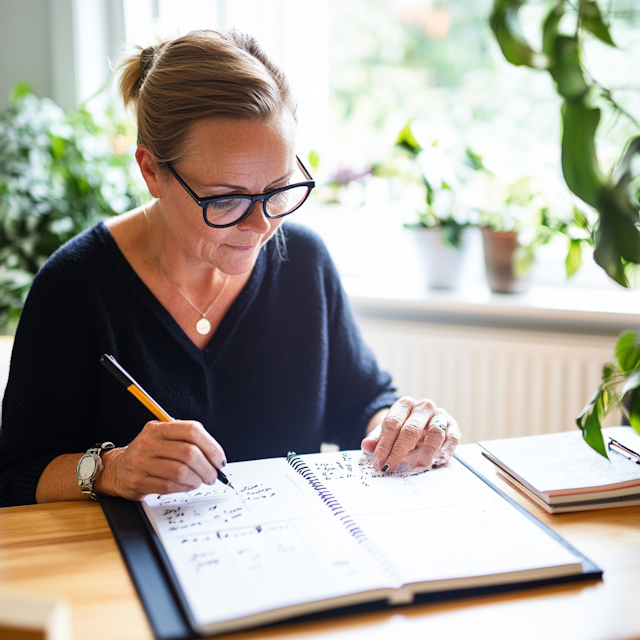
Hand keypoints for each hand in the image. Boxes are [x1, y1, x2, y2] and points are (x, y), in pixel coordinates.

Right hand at [95, 420, 226, 499]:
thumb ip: (187, 440)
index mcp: (159, 428)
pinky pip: (169, 486)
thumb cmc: (149, 453)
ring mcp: (142, 462)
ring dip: (197, 479)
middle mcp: (149, 442)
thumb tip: (216, 456)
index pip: (192, 431)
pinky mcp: (138, 481)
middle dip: (207, 467)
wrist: (117, 468)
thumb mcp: (164, 437)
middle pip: (189, 453)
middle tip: (213, 475)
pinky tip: (188, 486)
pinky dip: (184, 487)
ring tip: (200, 481)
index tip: (220, 460)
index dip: (211, 447)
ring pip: (181, 471)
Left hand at [361, 396, 459, 471]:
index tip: (379, 463)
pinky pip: (452, 437)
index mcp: (404, 405)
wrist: (419, 424)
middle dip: (400, 451)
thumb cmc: (401, 430)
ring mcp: (439, 415)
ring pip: (435, 432)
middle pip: (411, 429)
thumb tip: (366, 446)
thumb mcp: (386, 433)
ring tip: (417, 466)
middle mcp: (423, 407)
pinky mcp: (453, 425)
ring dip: (426, 452)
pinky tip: (438, 462)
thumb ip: (376, 440)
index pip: (392, 424)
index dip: (384, 445)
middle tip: (392, 467)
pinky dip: (446, 450)